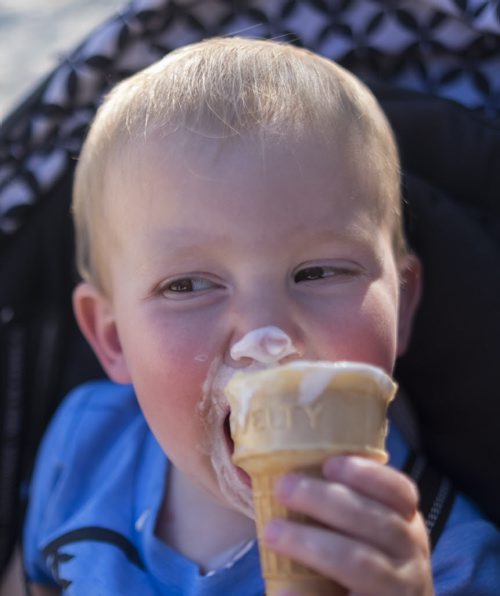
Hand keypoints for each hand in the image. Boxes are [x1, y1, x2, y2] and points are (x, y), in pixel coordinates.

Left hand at [263, 455, 433, 594]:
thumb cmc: (359, 566)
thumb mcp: (359, 535)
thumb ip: (326, 503)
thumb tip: (256, 473)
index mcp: (406, 525)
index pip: (400, 492)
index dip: (368, 474)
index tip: (329, 464)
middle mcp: (411, 558)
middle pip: (377, 521)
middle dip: (326, 500)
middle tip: (283, 488)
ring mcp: (399, 592)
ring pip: (358, 562)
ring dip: (310, 543)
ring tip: (271, 533)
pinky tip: (285, 591)